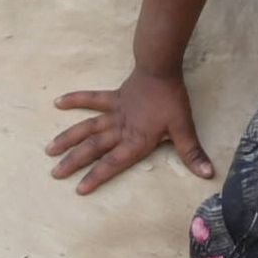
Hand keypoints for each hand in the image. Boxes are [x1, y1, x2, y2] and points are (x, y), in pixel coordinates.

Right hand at [46, 66, 207, 192]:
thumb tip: (208, 173)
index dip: (97, 176)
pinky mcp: (113, 97)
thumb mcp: (184, 128)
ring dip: (68, 138)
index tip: (79, 189)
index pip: (113, 163)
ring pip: (87, 128)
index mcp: (136, 140)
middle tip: (55, 174)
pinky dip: (75, 99)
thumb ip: (192, 153)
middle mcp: (120, 129)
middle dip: (74, 162)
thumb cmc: (172, 100)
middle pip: (93, 148)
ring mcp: (114, 112)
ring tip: (49, 149)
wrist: (161, 68)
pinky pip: (91, 99)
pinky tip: (58, 102)